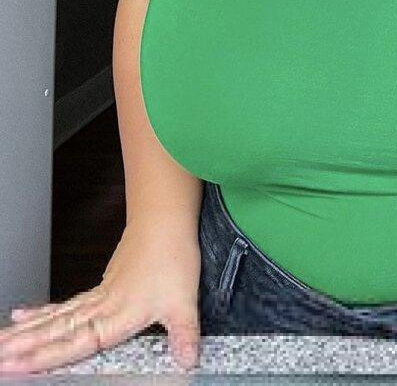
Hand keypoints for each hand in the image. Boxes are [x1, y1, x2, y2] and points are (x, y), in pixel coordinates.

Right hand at [0, 218, 202, 375]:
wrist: (165, 220)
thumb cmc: (173, 257)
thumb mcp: (185, 301)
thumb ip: (184, 334)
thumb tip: (189, 361)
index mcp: (117, 316)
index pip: (75, 343)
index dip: (45, 357)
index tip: (16, 366)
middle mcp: (102, 307)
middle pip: (56, 331)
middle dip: (24, 346)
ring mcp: (99, 296)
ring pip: (56, 318)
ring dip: (27, 331)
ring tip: (0, 343)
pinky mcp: (101, 287)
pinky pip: (65, 305)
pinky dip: (42, 313)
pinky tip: (22, 316)